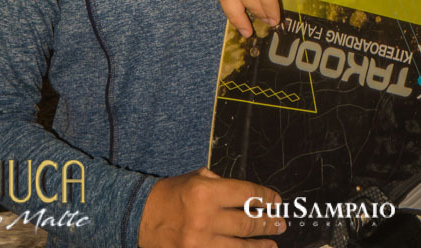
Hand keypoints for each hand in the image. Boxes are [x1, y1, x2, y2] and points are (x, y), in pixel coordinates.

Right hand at [139, 167, 284, 247]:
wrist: (140, 217)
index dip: (266, 198)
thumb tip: (246, 196)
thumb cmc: (170, 195)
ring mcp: (199, 243)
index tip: (276, 201)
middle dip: (267, 223)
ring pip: (239, 246)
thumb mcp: (196, 178)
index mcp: (206, 192)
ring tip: (272, 243)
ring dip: (259, 245)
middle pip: (247, 222)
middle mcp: (205, 218)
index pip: (246, 194)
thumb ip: (220, 184)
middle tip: (280, 224)